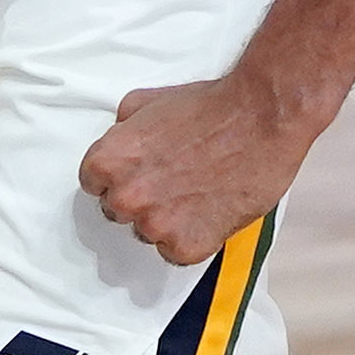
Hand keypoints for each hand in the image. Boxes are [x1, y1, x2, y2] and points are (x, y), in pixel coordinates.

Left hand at [82, 68, 315, 265]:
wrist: (261, 118)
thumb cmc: (213, 108)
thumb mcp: (149, 101)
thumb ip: (124, 128)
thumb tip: (120, 138)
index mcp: (109, 161)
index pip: (93, 183)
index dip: (118, 177)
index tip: (139, 174)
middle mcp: (126, 196)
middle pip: (117, 211)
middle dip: (140, 198)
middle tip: (172, 181)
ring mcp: (156, 224)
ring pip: (147, 233)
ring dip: (166, 219)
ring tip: (196, 192)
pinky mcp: (187, 245)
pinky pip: (175, 253)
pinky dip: (192, 237)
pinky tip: (208, 210)